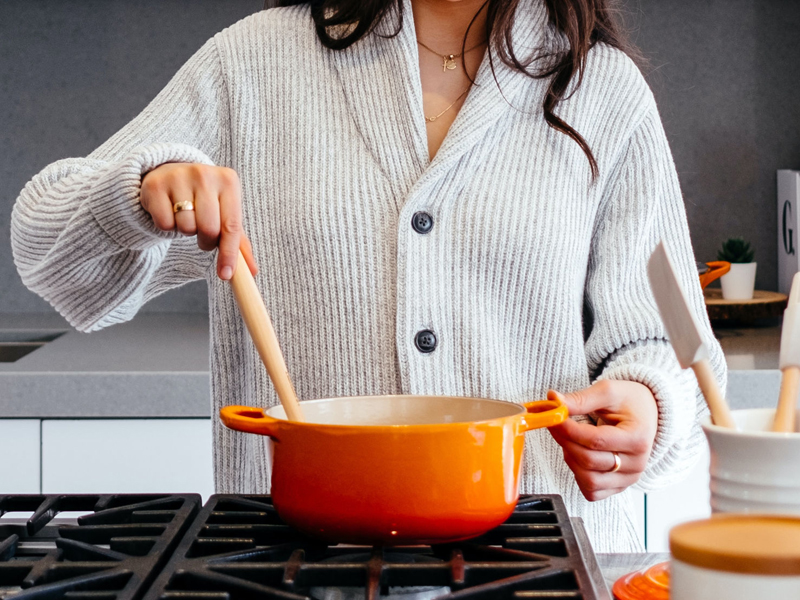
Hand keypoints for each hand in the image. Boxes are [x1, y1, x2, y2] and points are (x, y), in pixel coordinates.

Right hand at [140, 163, 257, 279]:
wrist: (170, 173)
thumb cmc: (204, 199)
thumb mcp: (224, 212)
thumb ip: (238, 241)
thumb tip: (252, 271)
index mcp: (228, 180)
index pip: (231, 225)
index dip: (229, 253)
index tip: (226, 275)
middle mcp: (205, 174)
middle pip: (208, 229)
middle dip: (206, 242)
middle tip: (202, 236)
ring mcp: (178, 177)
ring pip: (186, 227)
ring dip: (185, 231)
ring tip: (185, 217)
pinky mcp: (155, 185)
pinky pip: (164, 223)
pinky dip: (167, 226)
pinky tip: (169, 212)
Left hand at [547, 380, 657, 500]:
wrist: (646, 414)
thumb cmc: (629, 402)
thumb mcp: (607, 391)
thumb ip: (580, 399)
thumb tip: (554, 401)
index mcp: (638, 438)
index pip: (596, 440)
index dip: (569, 430)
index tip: (554, 418)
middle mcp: (637, 463)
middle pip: (589, 461)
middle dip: (565, 442)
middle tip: (555, 425)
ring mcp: (629, 478)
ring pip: (589, 480)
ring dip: (570, 459)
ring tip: (570, 439)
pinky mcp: (619, 487)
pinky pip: (592, 491)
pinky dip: (578, 475)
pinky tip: (578, 456)